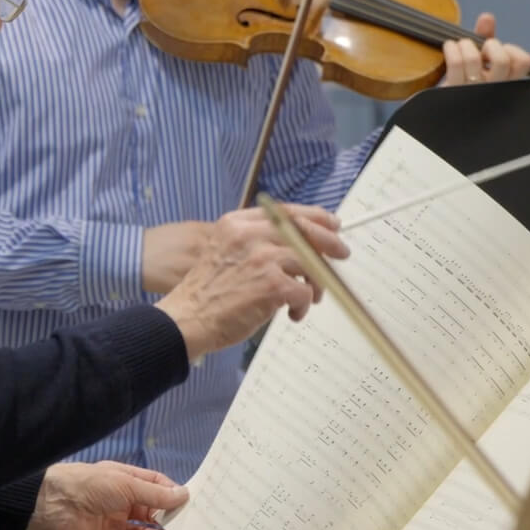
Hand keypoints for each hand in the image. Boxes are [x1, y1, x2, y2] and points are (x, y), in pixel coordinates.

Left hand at [26, 462, 187, 529]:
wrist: (52, 506)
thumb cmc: (90, 486)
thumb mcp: (126, 484)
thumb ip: (155, 495)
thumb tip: (183, 495)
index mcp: (124, 485)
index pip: (154, 489)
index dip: (170, 495)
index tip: (188, 502)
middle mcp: (120, 507)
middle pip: (150, 516)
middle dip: (166, 521)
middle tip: (180, 525)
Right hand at [154, 204, 348, 361]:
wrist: (187, 319)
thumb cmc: (207, 293)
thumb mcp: (225, 251)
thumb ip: (254, 241)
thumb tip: (299, 242)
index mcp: (236, 223)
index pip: (284, 211)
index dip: (313, 216)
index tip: (330, 222)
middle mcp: (249, 235)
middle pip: (304, 229)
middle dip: (329, 241)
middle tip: (341, 253)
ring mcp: (261, 259)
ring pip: (310, 262)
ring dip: (316, 282)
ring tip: (307, 298)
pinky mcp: (271, 285)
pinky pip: (305, 291)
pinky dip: (303, 305)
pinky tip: (292, 314)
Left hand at [440, 13, 529, 85]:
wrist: (445, 102)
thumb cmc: (465, 79)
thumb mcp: (480, 60)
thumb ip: (486, 38)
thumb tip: (487, 17)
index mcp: (505, 82)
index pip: (523, 62)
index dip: (511, 49)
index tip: (497, 50)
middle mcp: (492, 89)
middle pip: (502, 60)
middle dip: (490, 45)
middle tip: (481, 49)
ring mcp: (472, 91)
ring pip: (474, 59)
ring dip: (465, 44)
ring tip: (460, 46)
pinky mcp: (453, 91)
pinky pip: (456, 63)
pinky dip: (451, 48)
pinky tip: (449, 47)